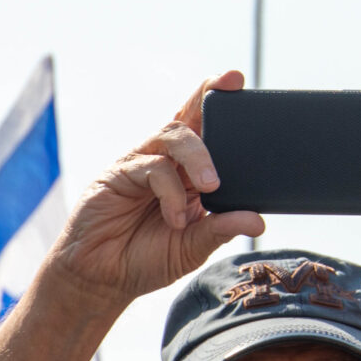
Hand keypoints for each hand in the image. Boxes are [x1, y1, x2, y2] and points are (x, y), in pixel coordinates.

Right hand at [47, 71, 263, 307]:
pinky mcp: (117, 175)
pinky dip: (169, 193)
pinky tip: (174, 218)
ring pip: (172, 136)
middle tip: (231, 87)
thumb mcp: (193, 246)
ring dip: (197, 157)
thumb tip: (259, 221)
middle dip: (208, 97)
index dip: (219, 103)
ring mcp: (140, 165)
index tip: (238, 80)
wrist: (101, 280)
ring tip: (210, 185)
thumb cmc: (146, 259)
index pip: (207, 130)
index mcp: (188, 174)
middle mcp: (165, 163)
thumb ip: (221, 229)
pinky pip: (151, 168)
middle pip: (187, 119)